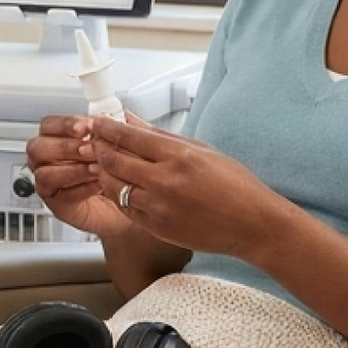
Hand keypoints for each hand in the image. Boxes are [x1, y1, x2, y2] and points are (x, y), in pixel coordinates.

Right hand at [26, 114, 141, 239]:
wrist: (129, 200)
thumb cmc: (120, 170)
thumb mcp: (122, 142)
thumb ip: (114, 127)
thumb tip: (109, 115)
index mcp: (58, 138)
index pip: (49, 125)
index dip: (65, 124)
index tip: (86, 127)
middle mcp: (48, 159)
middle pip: (38, 147)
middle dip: (66, 147)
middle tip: (90, 149)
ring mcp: (49, 182)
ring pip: (45, 173)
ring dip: (73, 169)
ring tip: (97, 169)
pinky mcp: (57, 204)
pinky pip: (61, 195)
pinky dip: (81, 188)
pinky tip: (99, 185)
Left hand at [87, 114, 289, 259]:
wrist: (253, 224)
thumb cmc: (235, 184)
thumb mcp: (202, 150)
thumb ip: (162, 136)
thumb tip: (132, 119)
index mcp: (178, 156)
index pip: (130, 137)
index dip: (108, 128)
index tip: (98, 123)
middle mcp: (165, 181)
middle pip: (114, 161)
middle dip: (99, 148)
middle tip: (94, 142)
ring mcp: (158, 208)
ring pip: (114, 187)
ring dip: (104, 174)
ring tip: (104, 165)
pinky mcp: (157, 228)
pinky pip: (126, 209)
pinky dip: (118, 196)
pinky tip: (121, 187)